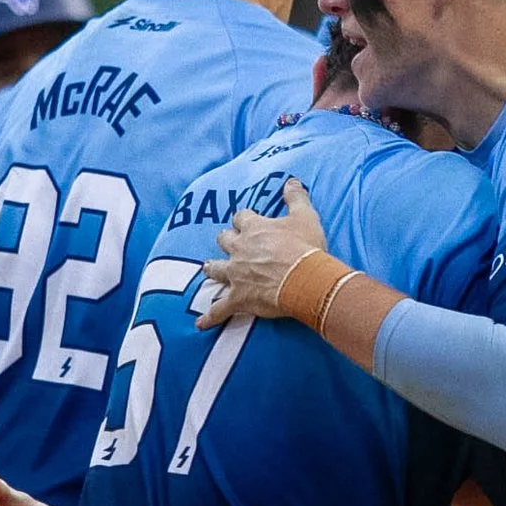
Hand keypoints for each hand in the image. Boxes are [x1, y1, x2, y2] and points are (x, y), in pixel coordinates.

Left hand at [201, 177, 328, 328]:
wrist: (304, 279)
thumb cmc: (305, 248)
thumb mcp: (305, 217)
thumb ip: (296, 198)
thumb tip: (291, 181)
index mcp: (254, 229)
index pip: (241, 218)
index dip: (243, 221)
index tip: (247, 222)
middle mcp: (240, 249)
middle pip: (224, 240)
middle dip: (226, 241)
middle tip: (229, 244)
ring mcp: (236, 274)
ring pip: (215, 268)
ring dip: (212, 269)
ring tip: (209, 269)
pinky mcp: (238, 297)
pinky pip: (219, 309)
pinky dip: (210, 317)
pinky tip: (200, 324)